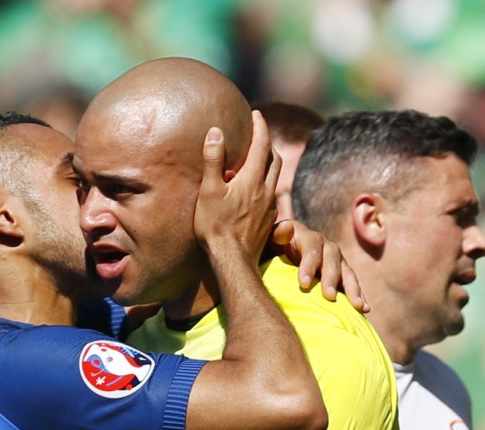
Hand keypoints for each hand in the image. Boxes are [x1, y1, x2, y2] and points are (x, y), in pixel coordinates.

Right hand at [193, 110, 279, 262]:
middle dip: (267, 144)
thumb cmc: (216, 227)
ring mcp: (269, 207)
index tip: (256, 114)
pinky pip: (272, 197)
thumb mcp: (209, 191)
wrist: (232, 260)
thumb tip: (215, 131)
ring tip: (259, 161)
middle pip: (274, 159)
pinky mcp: (268, 222)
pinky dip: (266, 186)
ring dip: (270, 164)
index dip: (259, 126)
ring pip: (275, 178)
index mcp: (252, 179)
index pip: (261, 144)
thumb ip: (212, 160)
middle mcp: (265, 190)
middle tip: (259, 136)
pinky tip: (257, 192)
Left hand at [269, 218, 367, 312]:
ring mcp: (335, 261)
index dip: (309, 265)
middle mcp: (325, 247)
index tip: (303, 283)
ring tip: (357, 305)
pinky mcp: (341, 275)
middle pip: (332, 260)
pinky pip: (351, 284)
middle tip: (328, 296)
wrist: (278, 255)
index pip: (311, 249)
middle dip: (331, 278)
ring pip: (347, 272)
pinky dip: (359, 295)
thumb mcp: (270, 240)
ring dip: (352, 288)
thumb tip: (286, 228)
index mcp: (307, 237)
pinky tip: (364, 308)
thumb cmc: (271, 249)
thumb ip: (277, 235)